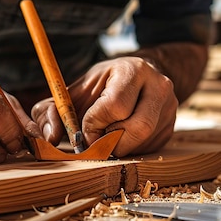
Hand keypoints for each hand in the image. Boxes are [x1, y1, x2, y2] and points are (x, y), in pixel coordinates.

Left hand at [32, 57, 177, 156]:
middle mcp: (158, 86)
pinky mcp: (171, 127)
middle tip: (96, 138)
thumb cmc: (98, 88)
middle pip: (137, 127)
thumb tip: (49, 138)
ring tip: (107, 137)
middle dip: (110, 140)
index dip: (95, 123)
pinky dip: (130, 150)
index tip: (85, 127)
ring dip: (119, 147)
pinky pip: (150, 149)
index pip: (115, 106)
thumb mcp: (72, 92)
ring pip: (144, 142)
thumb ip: (50, 111)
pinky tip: (121, 138)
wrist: (134, 80)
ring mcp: (170, 107)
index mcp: (132, 70)